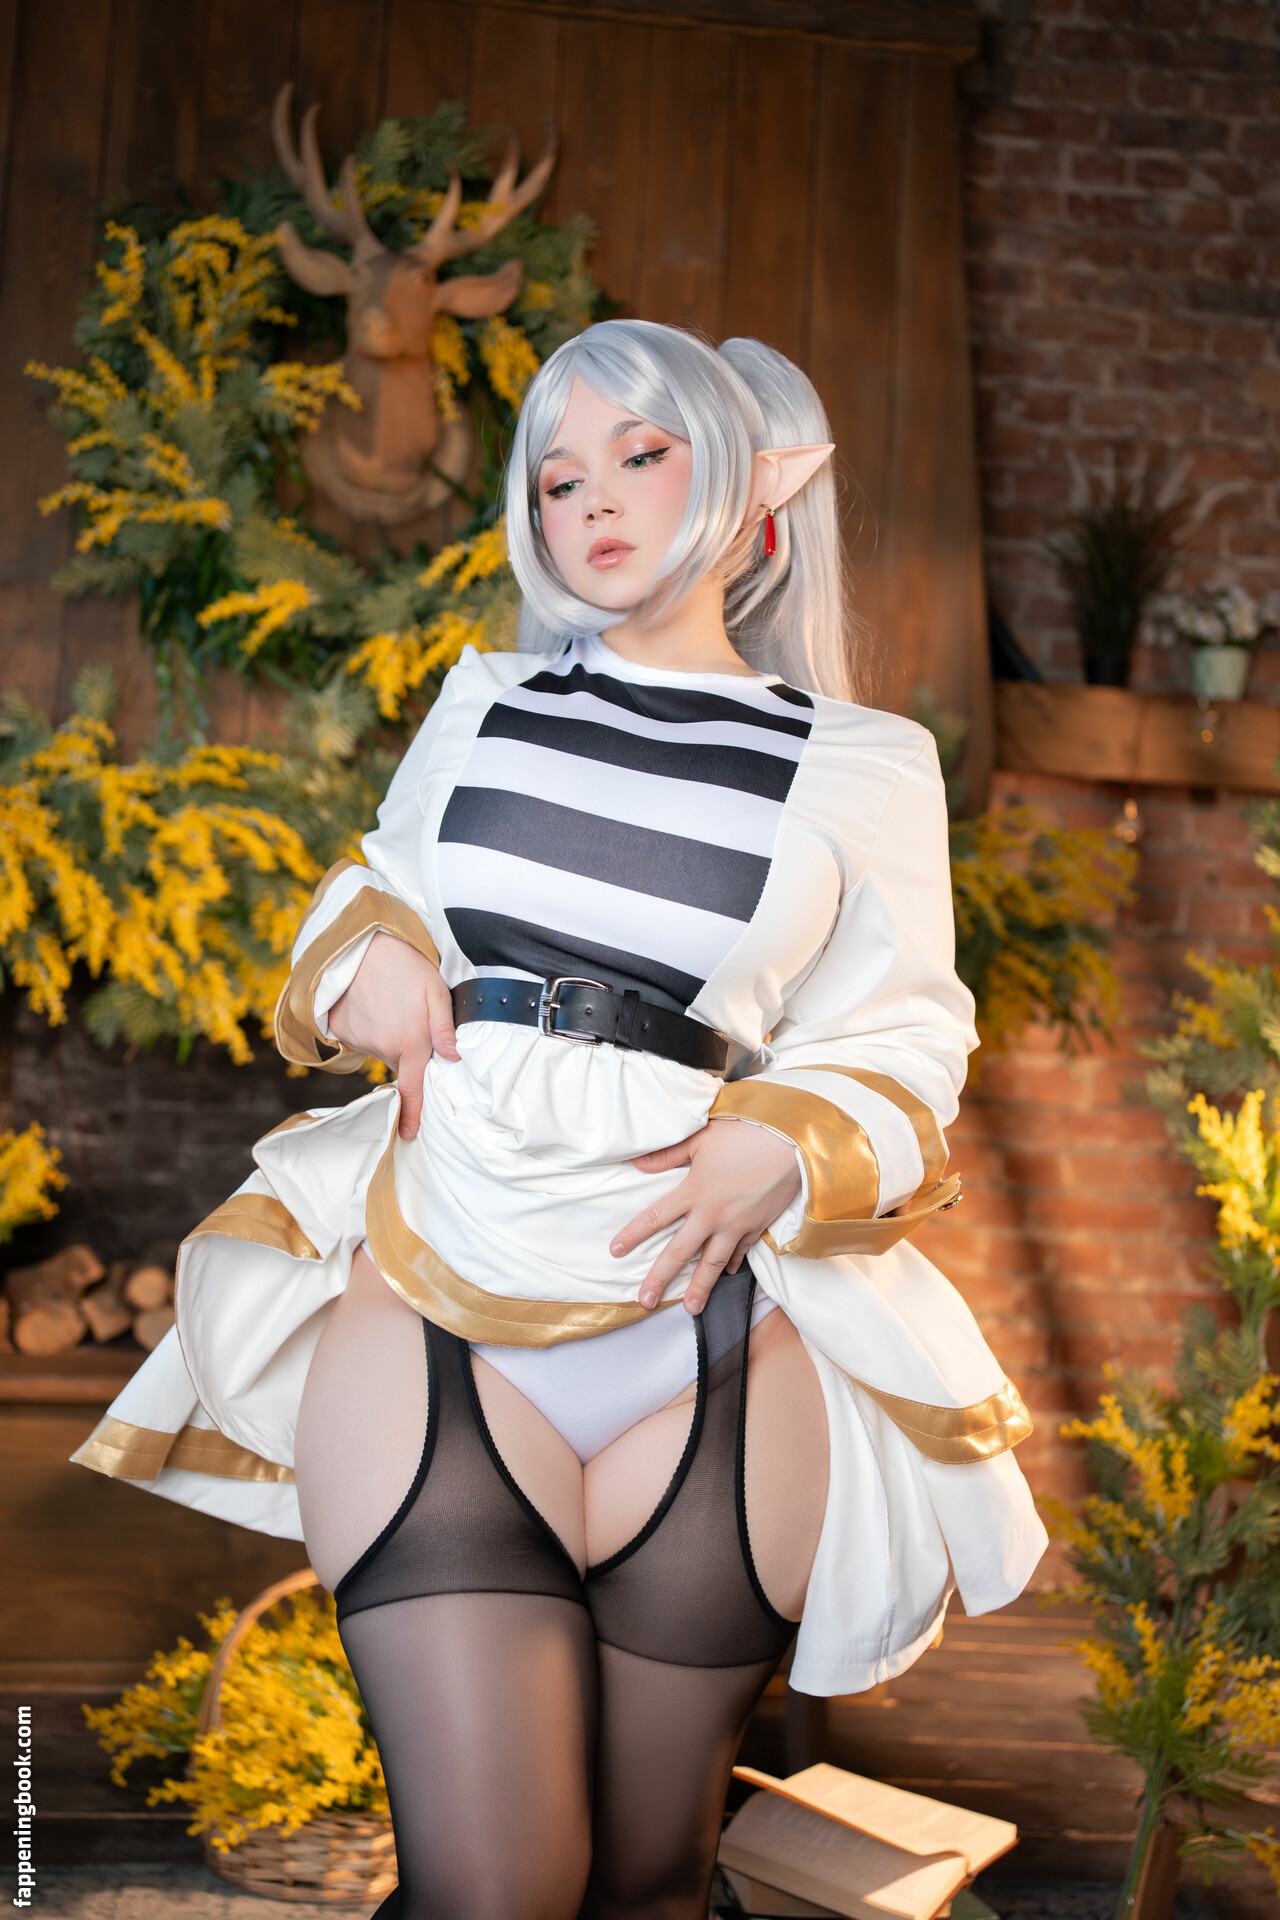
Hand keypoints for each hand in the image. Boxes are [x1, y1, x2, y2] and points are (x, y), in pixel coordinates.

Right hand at [327, 931, 458, 1139]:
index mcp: (410, 1043)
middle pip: (398, 1066)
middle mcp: (382, 1048)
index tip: (407, 1134)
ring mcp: (358, 1040)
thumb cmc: (405, 966)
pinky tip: (372, 1004)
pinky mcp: (341, 1031)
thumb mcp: (436, 993)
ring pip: (379, 1051)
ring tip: (391, 1006)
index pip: (412, 1090)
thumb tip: (454, 1059)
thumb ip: (445, 1029)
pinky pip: (359, 1039)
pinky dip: (367, 1027)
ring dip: (387, 1038)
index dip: (410, 1115)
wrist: (361, 946)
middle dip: (407, 1054)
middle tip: (410, 1022)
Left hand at [611, 1119, 801, 1313]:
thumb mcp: (701, 1137)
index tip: (615, 1251)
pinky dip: (733, 1265)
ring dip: (700, 1287)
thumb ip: (668, 1154)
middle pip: (680, 1252)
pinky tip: (727, 1274)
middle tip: (645, 1301)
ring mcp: (736, 1224)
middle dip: (660, 1278)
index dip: (633, 1234)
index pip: (655, 1217)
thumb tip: (637, 1162)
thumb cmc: (745, 1133)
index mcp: (694, 1191)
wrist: (791, 1142)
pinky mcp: (758, 1226)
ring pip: (713, 1263)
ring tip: (690, 1309)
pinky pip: (741, 1252)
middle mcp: (712, 1214)